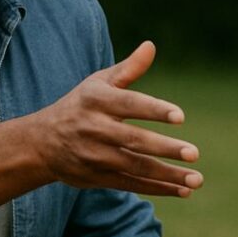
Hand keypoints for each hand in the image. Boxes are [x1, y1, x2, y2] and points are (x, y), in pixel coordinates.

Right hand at [33, 41, 202, 196]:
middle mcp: (94, 129)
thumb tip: (151, 46)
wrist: (41, 143)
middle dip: (165, 148)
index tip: (180, 116)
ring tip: (196, 180)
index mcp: (97, 101)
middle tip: (193, 152)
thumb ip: (128, 69)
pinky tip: (182, 190)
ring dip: (167, 175)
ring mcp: (95, 156)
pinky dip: (157, 189)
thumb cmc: (80, 106)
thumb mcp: (98, 84)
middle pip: (134, 140)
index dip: (154, 109)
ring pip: (136, 167)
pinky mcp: (97, 178)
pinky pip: (131, 185)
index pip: (129, 105)